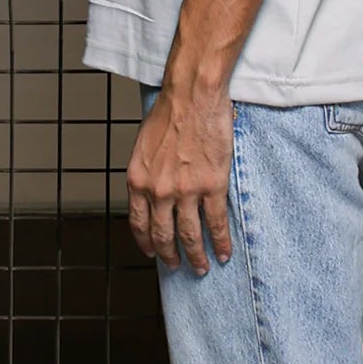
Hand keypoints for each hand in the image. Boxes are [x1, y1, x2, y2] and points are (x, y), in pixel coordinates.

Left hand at [126, 81, 234, 274]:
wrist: (191, 96)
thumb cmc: (168, 113)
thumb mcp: (143, 147)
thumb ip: (147, 173)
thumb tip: (153, 192)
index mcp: (138, 181)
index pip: (138, 223)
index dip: (146, 242)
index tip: (152, 252)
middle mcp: (158, 191)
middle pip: (163, 235)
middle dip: (171, 256)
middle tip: (177, 266)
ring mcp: (186, 191)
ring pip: (190, 236)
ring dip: (196, 256)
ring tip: (202, 267)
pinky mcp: (212, 186)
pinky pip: (216, 223)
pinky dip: (221, 241)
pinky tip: (224, 252)